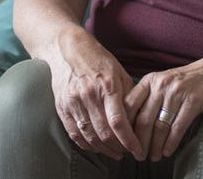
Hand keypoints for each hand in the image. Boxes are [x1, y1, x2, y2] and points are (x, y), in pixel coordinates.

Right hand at [48, 30, 144, 160]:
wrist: (68, 49)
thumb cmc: (98, 60)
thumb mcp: (119, 72)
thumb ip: (130, 95)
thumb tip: (140, 119)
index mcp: (107, 86)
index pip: (119, 122)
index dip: (130, 141)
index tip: (138, 150)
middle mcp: (89, 95)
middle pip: (105, 133)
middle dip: (120, 148)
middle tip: (129, 153)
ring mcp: (73, 102)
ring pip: (90, 137)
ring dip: (105, 150)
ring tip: (116, 153)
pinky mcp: (62, 107)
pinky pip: (75, 134)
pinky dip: (87, 145)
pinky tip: (98, 148)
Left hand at [124, 50, 202, 161]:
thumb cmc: (184, 81)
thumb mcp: (161, 82)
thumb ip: (146, 97)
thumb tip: (129, 124)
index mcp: (149, 80)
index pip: (129, 105)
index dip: (124, 127)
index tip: (124, 141)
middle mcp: (161, 85)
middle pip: (143, 120)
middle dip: (139, 142)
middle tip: (138, 155)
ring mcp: (177, 93)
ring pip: (160, 126)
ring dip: (155, 146)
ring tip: (153, 157)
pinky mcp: (193, 101)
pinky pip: (178, 127)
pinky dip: (171, 143)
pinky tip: (167, 151)